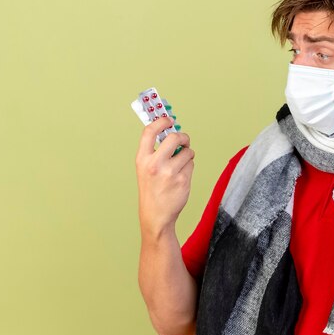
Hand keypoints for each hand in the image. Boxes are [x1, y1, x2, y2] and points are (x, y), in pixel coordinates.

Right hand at [135, 116, 194, 235]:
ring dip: (188, 155)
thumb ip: (155, 150)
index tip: (169, 119)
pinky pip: (191, 164)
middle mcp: (155, 164)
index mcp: (142, 159)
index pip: (150, 131)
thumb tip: (170, 131)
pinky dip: (189, 167)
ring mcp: (170, 173)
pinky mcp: (183, 180)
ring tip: (180, 164)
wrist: (156, 215)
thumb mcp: (145, 168)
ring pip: (187, 152)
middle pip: (175, 137)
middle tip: (184, 140)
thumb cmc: (152, 189)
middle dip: (183, 136)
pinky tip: (181, 177)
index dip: (161, 121)